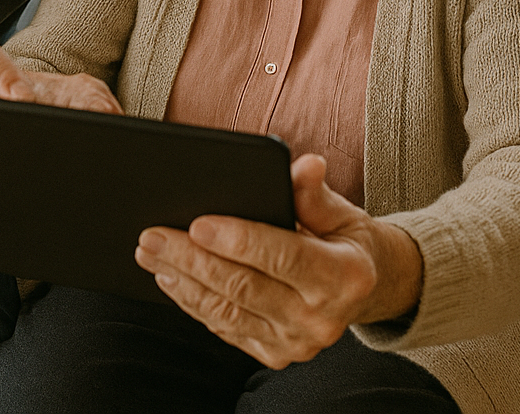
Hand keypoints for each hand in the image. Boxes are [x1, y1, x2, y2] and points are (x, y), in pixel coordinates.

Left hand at [134, 153, 421, 367]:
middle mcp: (322, 318)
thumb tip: (305, 164)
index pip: (283, 257)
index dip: (239, 241)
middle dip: (192, 259)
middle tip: (152, 235)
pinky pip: (225, 329)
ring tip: (152, 254)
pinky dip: (194, 303)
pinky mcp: (276, 355)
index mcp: (344, 277)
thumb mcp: (342, 213)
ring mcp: (296, 343)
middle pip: (243, 287)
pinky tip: (171, 279)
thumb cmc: (347, 241)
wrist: (368, 291)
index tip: (197, 223)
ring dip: (183, 283)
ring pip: (227, 312)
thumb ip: (314, 193)